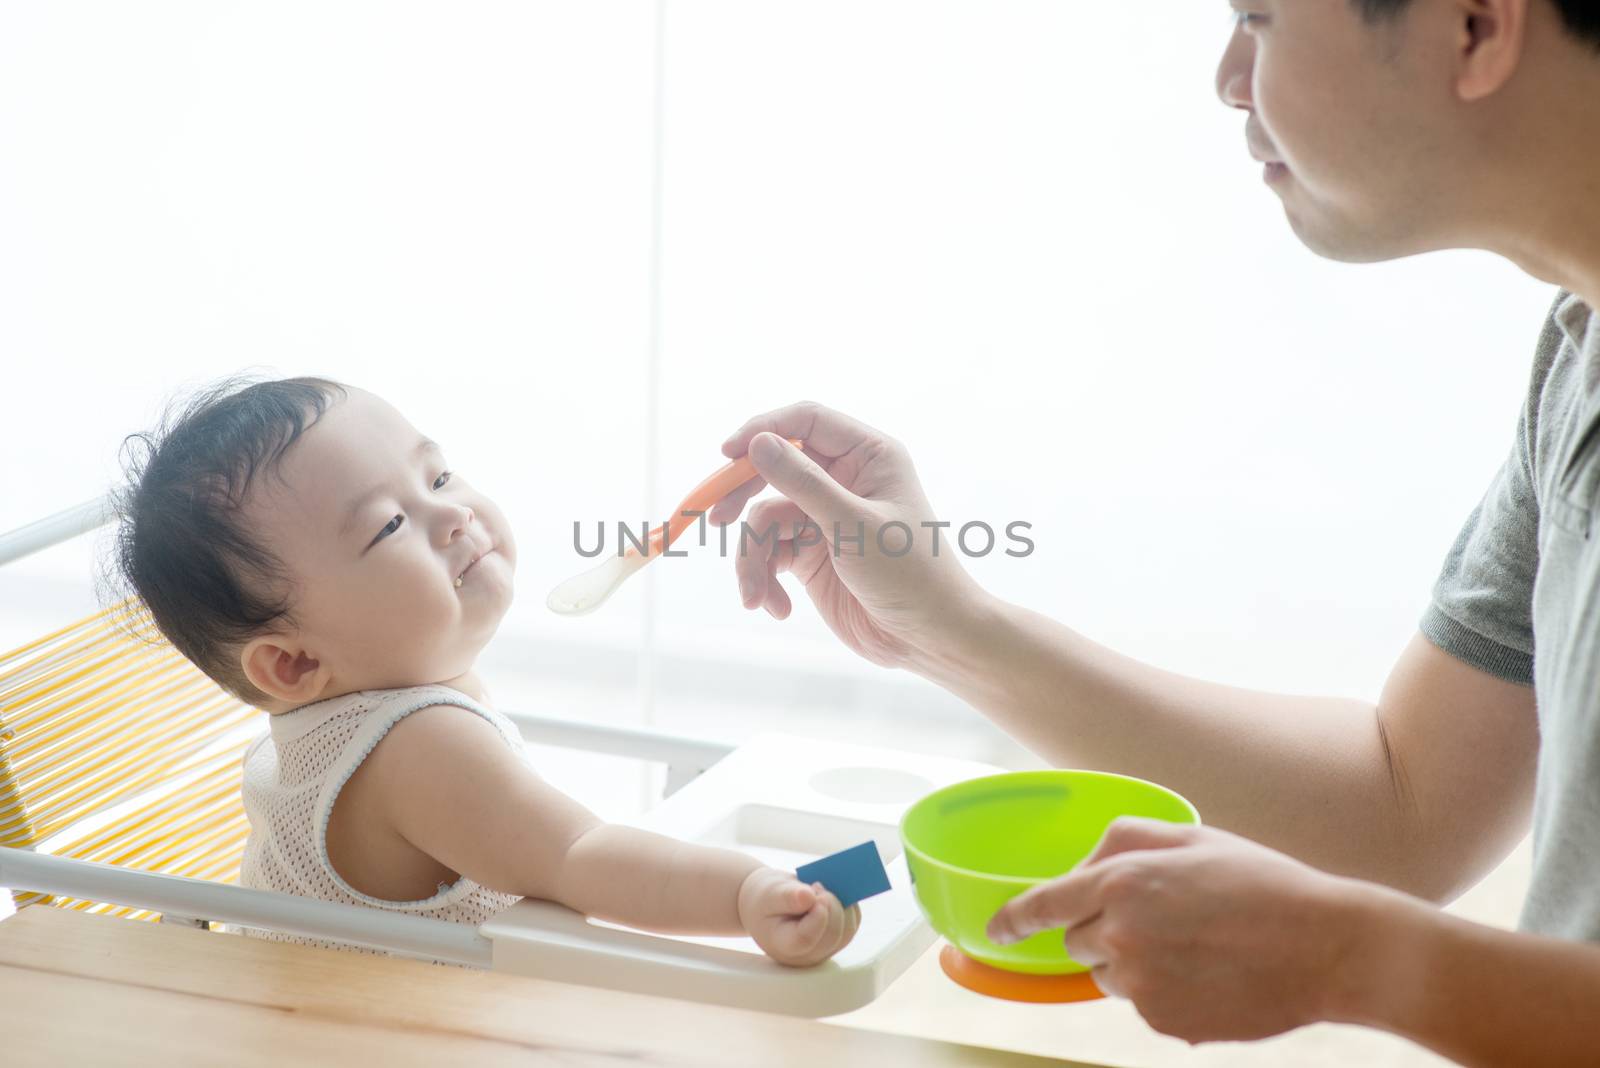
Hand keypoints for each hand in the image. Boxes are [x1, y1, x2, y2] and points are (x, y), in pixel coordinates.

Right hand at [714, 401, 986, 669]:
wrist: (928, 637)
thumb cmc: (910, 575)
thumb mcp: (853, 526)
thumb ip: (803, 483)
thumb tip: (758, 444)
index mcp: (868, 456)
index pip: (805, 422)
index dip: (763, 430)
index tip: (728, 454)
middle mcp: (844, 478)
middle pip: (774, 467)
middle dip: (743, 496)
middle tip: (716, 518)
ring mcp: (824, 516)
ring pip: (764, 519)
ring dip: (753, 558)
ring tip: (755, 595)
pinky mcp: (811, 554)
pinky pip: (769, 553)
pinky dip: (764, 580)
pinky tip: (776, 608)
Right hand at [738, 866, 860, 966]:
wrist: (767, 905)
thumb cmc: (765, 899)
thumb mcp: (768, 893)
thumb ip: (787, 896)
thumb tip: (809, 897)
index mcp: (783, 946)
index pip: (806, 939)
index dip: (817, 917)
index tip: (815, 893)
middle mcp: (805, 956)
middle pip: (832, 935)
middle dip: (831, 905)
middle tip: (816, 886)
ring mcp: (822, 951)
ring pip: (847, 930)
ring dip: (842, 904)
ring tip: (821, 889)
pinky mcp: (835, 941)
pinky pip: (852, 923)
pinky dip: (848, 905)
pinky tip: (832, 894)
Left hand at [986, 818, 1382, 1043]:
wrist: (1325, 947)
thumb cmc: (1261, 884)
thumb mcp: (1191, 836)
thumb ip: (1124, 841)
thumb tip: (1082, 865)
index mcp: (1122, 882)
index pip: (1044, 904)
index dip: (1014, 918)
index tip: (996, 929)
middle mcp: (1120, 935)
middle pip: (1078, 940)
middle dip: (1104, 928)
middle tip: (1165, 917)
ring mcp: (1140, 984)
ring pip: (1109, 975)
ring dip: (1134, 962)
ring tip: (1196, 946)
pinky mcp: (1162, 1021)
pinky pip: (1143, 1005)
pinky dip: (1164, 991)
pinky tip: (1209, 975)